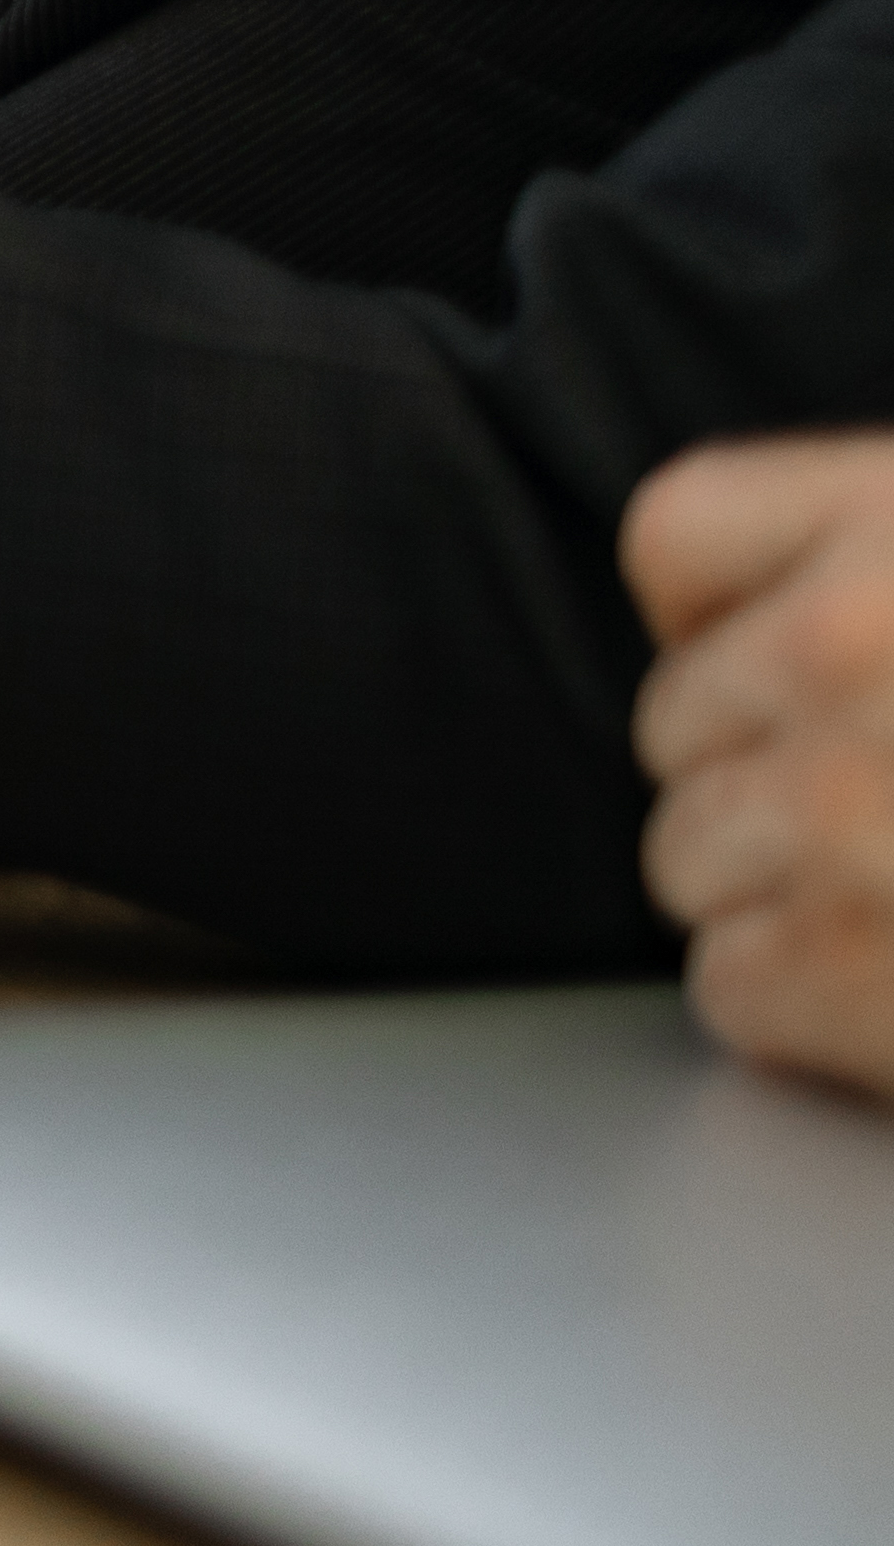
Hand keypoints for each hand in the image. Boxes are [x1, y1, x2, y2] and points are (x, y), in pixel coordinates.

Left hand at [625, 432, 893, 1096]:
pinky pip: (732, 988)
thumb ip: (872, 574)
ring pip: (684, 859)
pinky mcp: (850, 971)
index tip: (807, 667)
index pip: (675, 535)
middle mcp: (854, 648)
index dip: (729, 616)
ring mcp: (847, 813)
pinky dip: (817, 1010)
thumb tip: (740, 623)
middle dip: (771, 774)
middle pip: (673, 718)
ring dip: (789, 895)